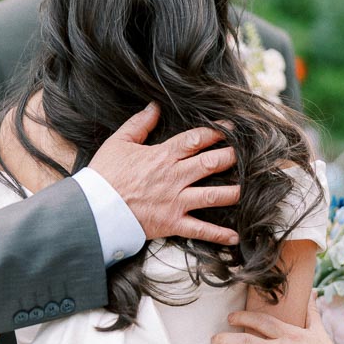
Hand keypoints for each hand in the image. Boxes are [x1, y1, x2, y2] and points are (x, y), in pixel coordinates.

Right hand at [89, 103, 239, 244]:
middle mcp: (175, 177)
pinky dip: (218, 235)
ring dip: (233, 192)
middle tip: (249, 154)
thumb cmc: (104, 175)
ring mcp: (176, 201)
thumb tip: (154, 106)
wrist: (94, 208)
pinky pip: (200, 230)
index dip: (216, 131)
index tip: (232, 127)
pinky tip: (235, 237)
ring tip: (248, 189)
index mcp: (163, 156)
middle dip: (232, 157)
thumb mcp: (119, 142)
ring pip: (212, 195)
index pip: (196, 139)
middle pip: (211, 163)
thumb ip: (139, 123)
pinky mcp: (172, 223)